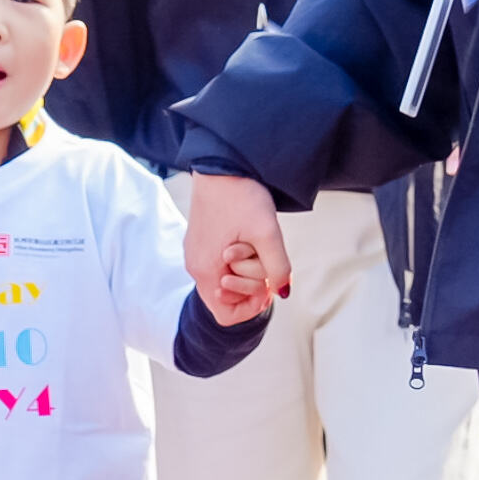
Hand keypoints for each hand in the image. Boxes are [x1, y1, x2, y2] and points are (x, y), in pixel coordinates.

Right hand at [186, 172, 291, 315]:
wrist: (221, 163)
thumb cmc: (242, 196)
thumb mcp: (267, 233)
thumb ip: (277, 267)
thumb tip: (282, 292)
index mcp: (206, 271)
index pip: (226, 316)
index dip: (252, 308)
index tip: (268, 286)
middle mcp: (195, 267)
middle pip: (227, 298)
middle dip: (252, 284)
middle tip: (265, 258)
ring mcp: (195, 254)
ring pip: (225, 280)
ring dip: (246, 269)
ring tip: (255, 242)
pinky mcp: (200, 241)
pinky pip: (220, 264)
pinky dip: (238, 258)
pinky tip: (247, 236)